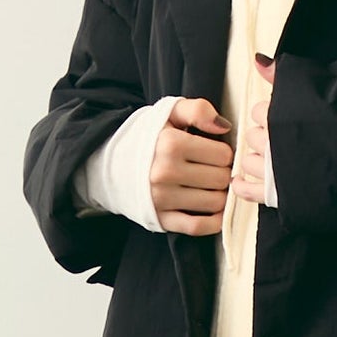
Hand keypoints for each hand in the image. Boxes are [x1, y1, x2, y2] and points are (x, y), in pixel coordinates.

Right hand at [149, 97, 232, 234]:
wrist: (112, 164)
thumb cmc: (148, 137)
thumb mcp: (169, 112)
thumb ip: (198, 110)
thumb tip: (225, 127)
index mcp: (170, 143)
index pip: (223, 155)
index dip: (224, 154)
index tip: (216, 154)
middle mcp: (165, 172)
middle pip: (221, 179)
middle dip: (223, 174)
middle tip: (214, 170)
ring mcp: (162, 198)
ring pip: (215, 203)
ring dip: (220, 196)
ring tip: (211, 187)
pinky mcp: (161, 218)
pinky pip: (198, 226)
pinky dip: (214, 222)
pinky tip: (215, 212)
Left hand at [230, 53, 273, 202]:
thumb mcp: (317, 88)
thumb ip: (282, 76)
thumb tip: (258, 61)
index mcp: (280, 118)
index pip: (258, 111)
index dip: (269, 114)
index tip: (282, 118)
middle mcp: (272, 144)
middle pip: (252, 135)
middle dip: (262, 136)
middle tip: (280, 139)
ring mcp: (273, 171)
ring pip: (248, 162)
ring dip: (255, 160)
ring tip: (270, 160)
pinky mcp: (276, 195)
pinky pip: (248, 191)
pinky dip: (242, 186)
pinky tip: (242, 182)